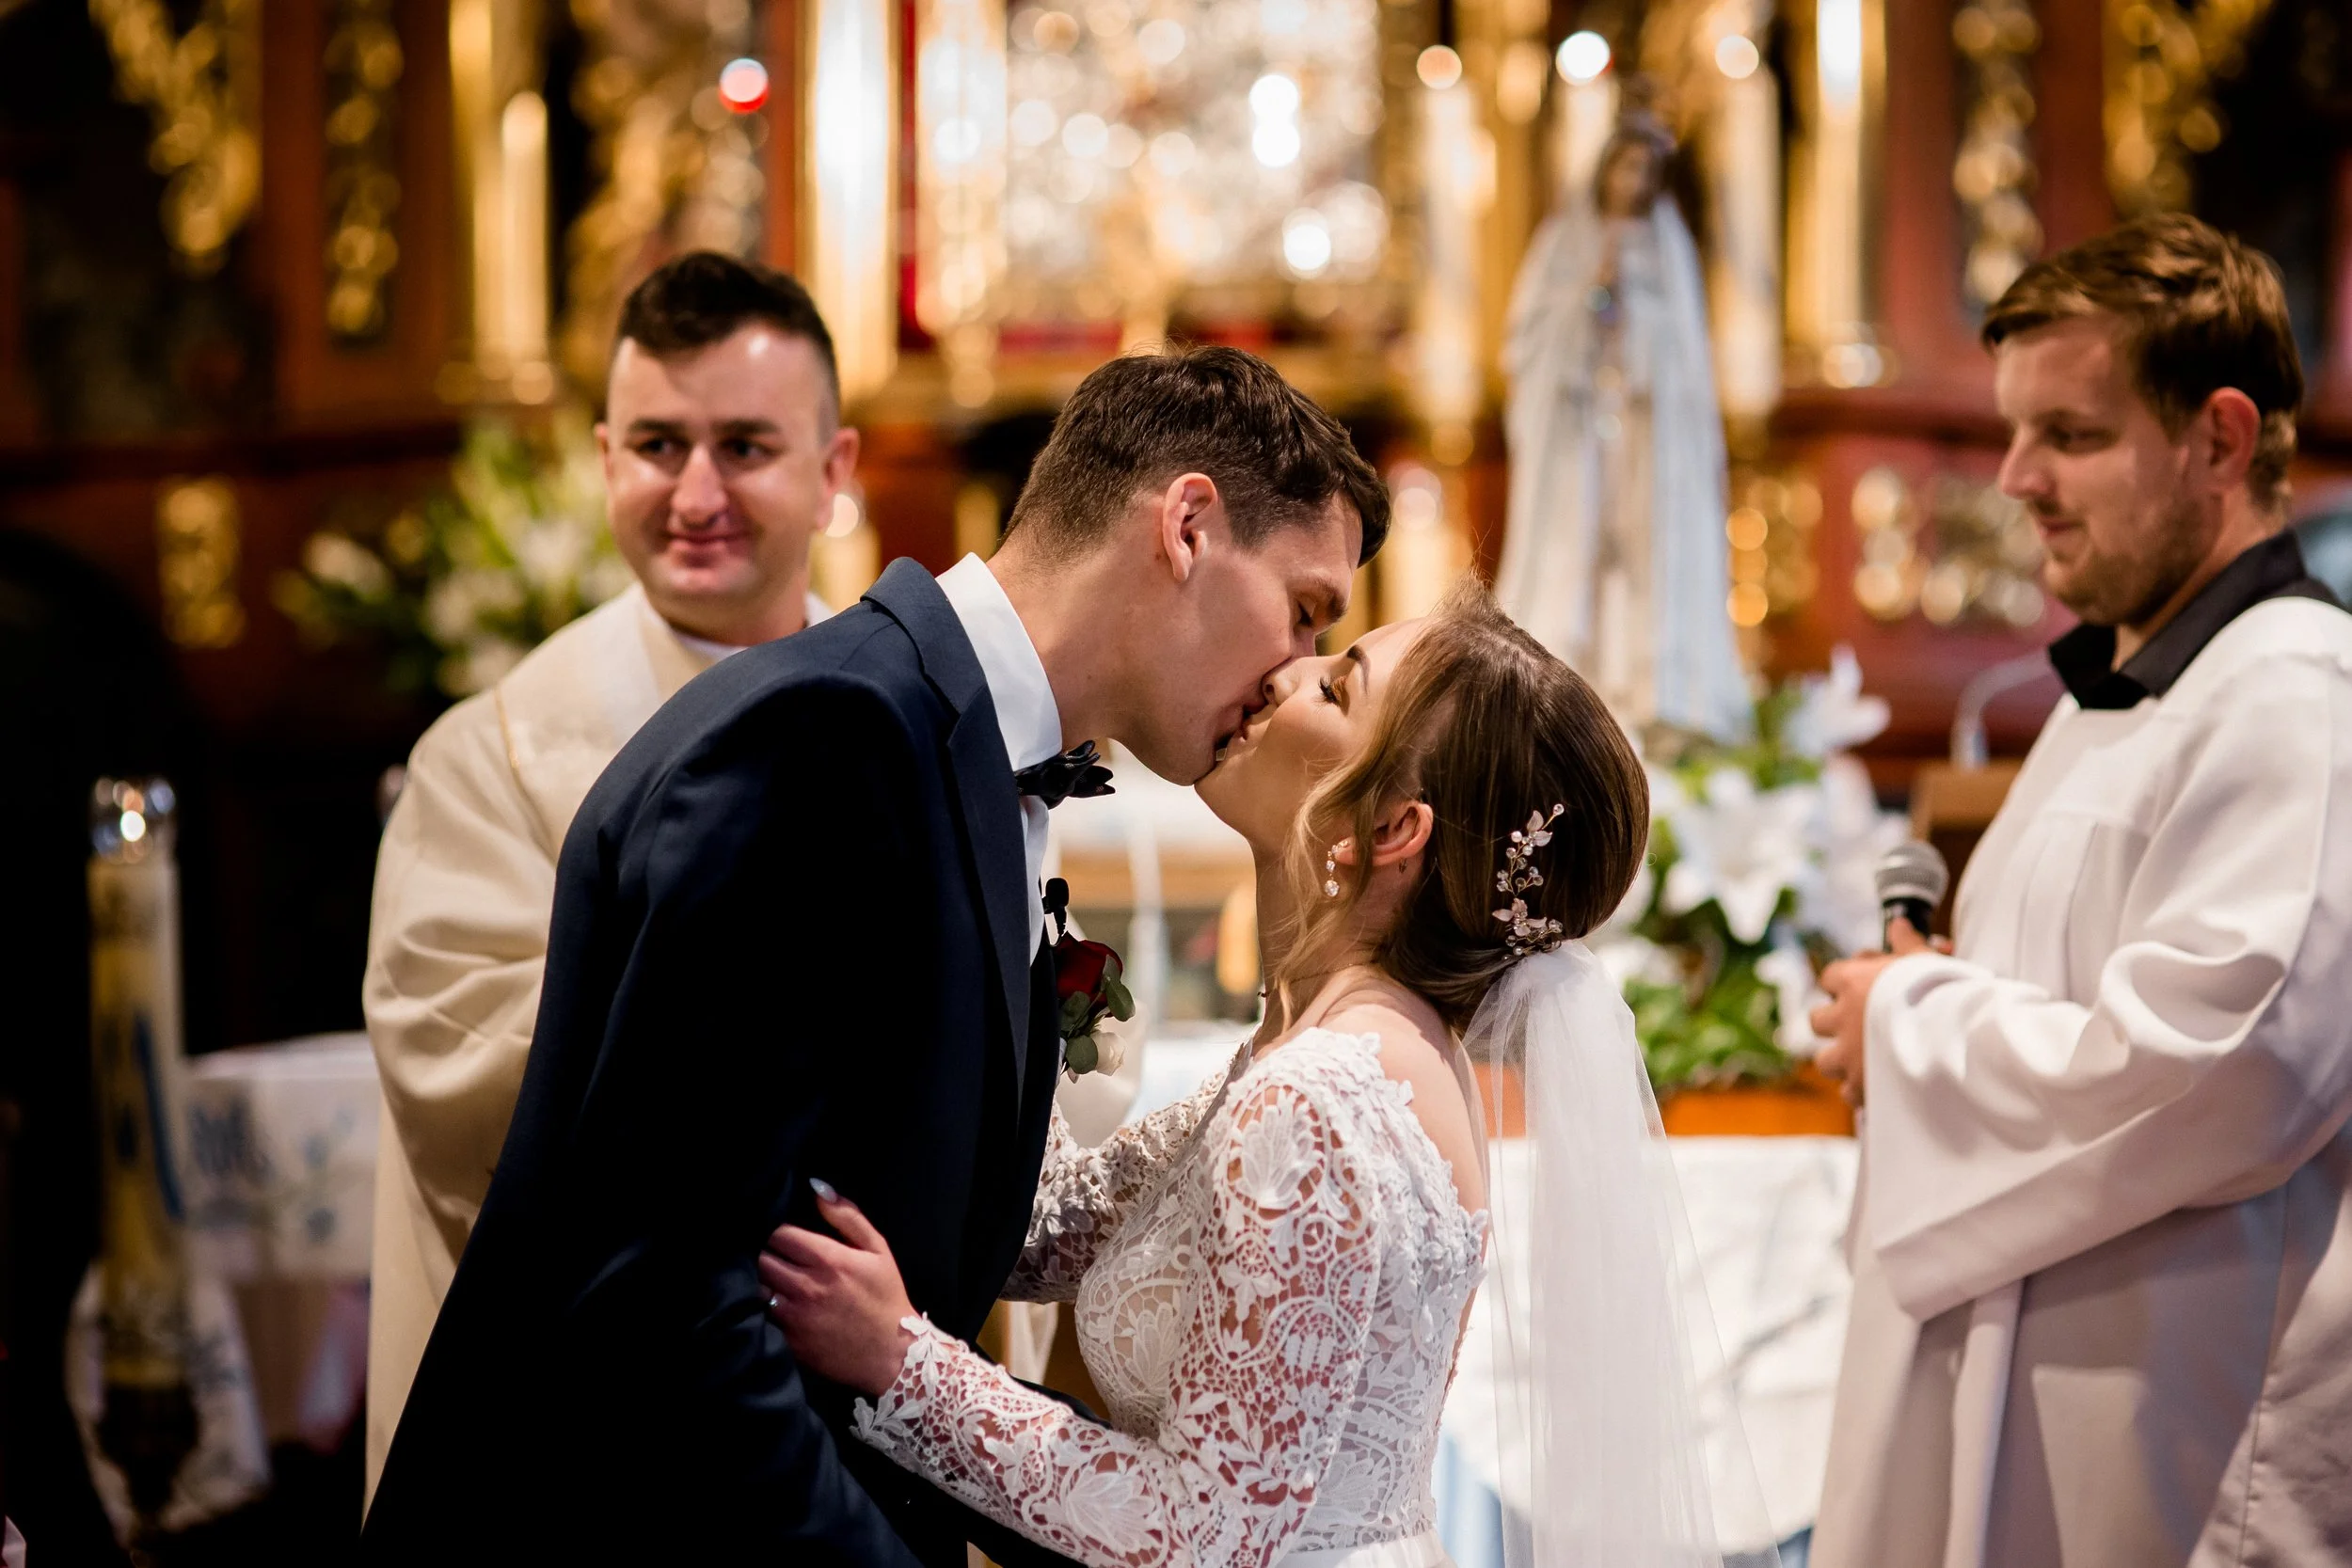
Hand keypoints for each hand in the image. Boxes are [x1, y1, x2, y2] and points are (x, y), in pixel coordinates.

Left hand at [759, 1183, 917, 1397]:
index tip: (783, 1236)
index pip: (778, 1233)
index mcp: (827, 1259)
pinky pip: (760, 1316)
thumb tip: (816, 1188)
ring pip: (756, 1287)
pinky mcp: (788, 1341)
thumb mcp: (878, 1249)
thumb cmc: (886, 1297)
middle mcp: (806, 1286)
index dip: (777, 1231)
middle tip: (774, 1256)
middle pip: (761, 1258)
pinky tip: (774, 1305)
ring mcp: (793, 1316)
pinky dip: (762, 1307)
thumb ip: (846, 1216)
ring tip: (771, 1279)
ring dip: (760, 1280)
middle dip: (764, 1252)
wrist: (892, 1355)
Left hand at [1809, 918, 1947, 1105]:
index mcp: (1853, 982)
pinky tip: (1878, 1087)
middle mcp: (1843, 1019)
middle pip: (1817, 1020)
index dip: (1843, 982)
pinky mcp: (1862, 1086)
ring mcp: (1848, 1054)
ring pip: (1825, 1060)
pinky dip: (1860, 1091)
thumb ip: (1908, 944)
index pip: (1829, 976)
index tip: (1859, 986)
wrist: (1959, 1040)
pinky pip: (1849, 1092)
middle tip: (1857, 1026)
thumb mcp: (1928, 962)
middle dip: (1833, 1023)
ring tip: (1866, 1059)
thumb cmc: (1946, 994)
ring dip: (1841, 1059)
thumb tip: (1899, 924)